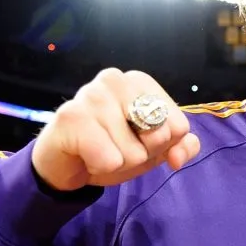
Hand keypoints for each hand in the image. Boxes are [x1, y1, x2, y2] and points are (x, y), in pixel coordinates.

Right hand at [32, 68, 200, 190]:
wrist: (65, 166)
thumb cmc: (108, 149)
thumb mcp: (150, 150)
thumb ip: (178, 147)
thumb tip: (181, 155)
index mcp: (139, 82)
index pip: (178, 125)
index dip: (160, 145)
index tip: (135, 141)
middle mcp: (115, 79)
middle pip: (159, 135)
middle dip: (141, 153)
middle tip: (114, 148)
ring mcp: (91, 94)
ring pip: (133, 152)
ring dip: (118, 163)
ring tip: (97, 151)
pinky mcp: (71, 116)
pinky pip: (109, 158)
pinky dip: (100, 166)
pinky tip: (85, 155)